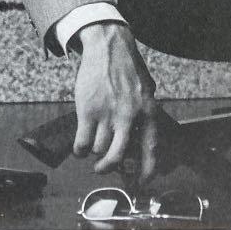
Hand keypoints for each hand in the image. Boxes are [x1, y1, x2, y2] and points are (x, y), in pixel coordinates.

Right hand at [72, 22, 157, 181]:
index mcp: (147, 112)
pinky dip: (79, 150)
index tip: (141, 183)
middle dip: (109, 168)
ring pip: (99, 150)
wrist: (108, 46)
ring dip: (94, 152)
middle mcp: (129, 117)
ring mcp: (107, 114)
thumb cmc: (128, 67)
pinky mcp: (87, 110)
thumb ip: (146, 113)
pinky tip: (80, 147)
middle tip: (103, 169)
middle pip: (119, 157)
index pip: (151, 150)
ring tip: (92, 146)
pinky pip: (82, 143)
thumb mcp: (146, 90)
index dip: (147, 172)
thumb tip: (143, 139)